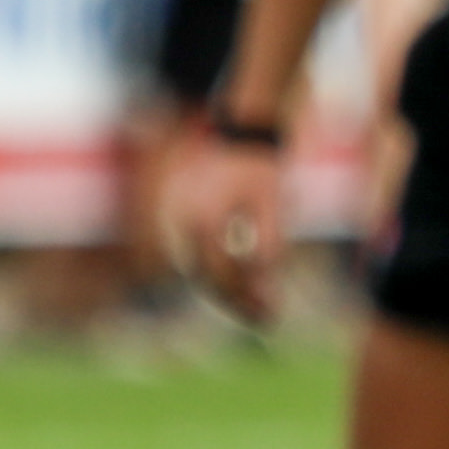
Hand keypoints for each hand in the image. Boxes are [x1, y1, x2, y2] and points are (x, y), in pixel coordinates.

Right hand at [157, 119, 291, 320]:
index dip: (247, 300)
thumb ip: (268, 246)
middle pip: (204, 277)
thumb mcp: (274, 206)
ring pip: (196, 266)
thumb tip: (263, 286)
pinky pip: (193, 250)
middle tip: (264, 318)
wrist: (243, 129)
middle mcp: (181, 222)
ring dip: (223, 287)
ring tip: (253, 302)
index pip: (222, 277)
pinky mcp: (176, 213)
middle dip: (235, 300)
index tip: (272, 315)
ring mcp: (174, 217)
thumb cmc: (262, 166)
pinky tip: (239, 276)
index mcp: (203, 222)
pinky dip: (214, 267)